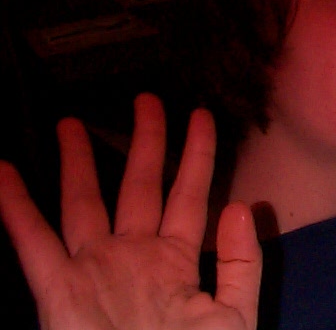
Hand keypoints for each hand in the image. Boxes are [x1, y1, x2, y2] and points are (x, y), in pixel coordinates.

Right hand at [0, 94, 260, 329]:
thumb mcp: (234, 317)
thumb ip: (242, 263)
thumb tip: (240, 205)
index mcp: (177, 261)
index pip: (190, 193)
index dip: (197, 154)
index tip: (202, 113)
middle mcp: (134, 257)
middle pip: (138, 185)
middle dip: (143, 142)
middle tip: (146, 97)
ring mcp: (94, 272)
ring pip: (84, 203)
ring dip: (78, 163)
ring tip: (69, 122)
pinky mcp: (59, 295)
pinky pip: (34, 244)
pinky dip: (18, 210)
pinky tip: (6, 173)